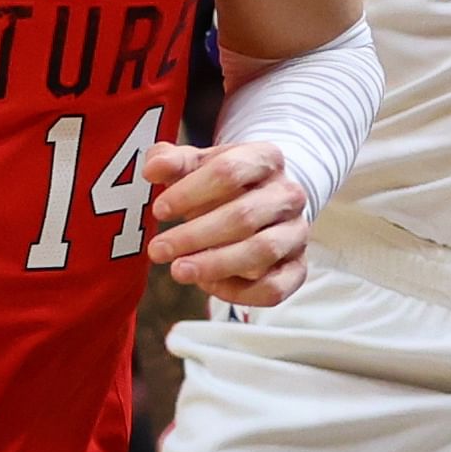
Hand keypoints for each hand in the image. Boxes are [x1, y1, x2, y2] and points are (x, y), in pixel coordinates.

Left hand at [140, 139, 311, 307]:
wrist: (261, 201)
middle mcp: (288, 195)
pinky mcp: (298, 267)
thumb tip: (152, 168)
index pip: (229, 171)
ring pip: (262, 251)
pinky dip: (239, 292)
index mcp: (266, 159)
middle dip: (195, 235)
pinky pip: (273, 287)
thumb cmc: (222, 184)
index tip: (159, 210)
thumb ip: (171, 161)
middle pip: (244, 216)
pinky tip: (209, 284)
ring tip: (179, 270)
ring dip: (215, 264)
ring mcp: (296, 233)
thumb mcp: (196, 164)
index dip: (190, 192)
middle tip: (158, 250)